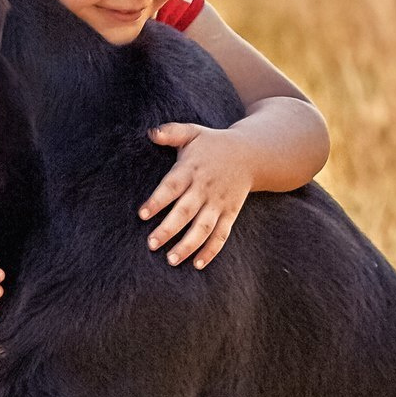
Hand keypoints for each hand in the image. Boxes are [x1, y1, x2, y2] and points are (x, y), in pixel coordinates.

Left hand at [141, 123, 255, 266]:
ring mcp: (219, 204)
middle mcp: (205, 189)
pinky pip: (221, 235)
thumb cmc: (213, 144)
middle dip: (169, 229)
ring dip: (188, 245)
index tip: (142, 214)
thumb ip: (171, 132)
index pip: (172, 186)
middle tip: (151, 244)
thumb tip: (151, 133)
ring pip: (203, 228)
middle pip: (186, 212)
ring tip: (171, 260)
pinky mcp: (230, 214)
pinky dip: (211, 251)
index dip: (157, 201)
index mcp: (192, 170)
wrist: (253, 153)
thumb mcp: (193, 132)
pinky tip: (196, 264)